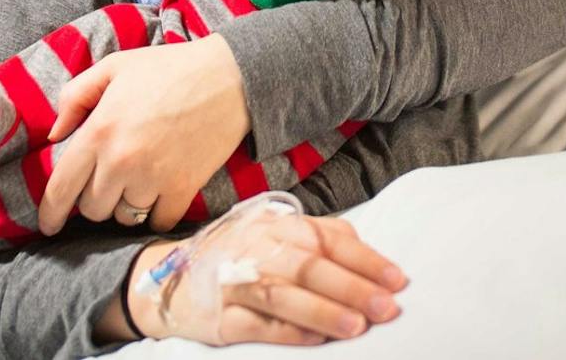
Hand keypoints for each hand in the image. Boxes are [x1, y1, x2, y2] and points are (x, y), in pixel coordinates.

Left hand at [39, 36, 248, 235]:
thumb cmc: (170, 68)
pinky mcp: (183, 189)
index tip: (48, 225)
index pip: (61, 188)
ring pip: (123, 218)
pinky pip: (157, 222)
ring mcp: (153, 178)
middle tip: (110, 179)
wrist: (230, 76)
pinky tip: (160, 195)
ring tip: (138, 181)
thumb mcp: (114, 66)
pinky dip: (156, 214)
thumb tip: (55, 135)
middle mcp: (120, 161)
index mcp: (98, 131)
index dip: (50, 213)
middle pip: (92, 209)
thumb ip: (75, 96)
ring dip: (125, 206)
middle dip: (95, 199)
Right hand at [127, 207, 407, 345]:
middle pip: (309, 265)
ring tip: (357, 326)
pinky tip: (316, 341)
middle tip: (387, 307)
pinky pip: (257, 325)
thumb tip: (371, 259)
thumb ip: (321, 239)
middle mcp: (256, 249)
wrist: (168, 279)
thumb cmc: (240, 257)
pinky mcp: (219, 317)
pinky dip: (288, 332)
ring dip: (323, 311)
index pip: (328, 238)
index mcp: (277, 226)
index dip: (365, 259)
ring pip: (283, 294)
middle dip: (352, 287)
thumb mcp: (277, 236)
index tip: (397, 280)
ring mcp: (235, 282)